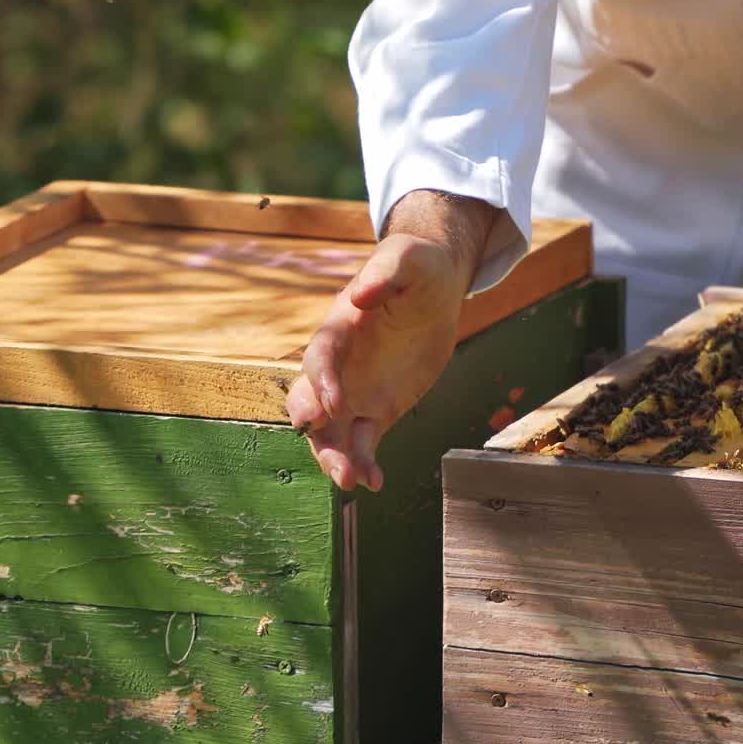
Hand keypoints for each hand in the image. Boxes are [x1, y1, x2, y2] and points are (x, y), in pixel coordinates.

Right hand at [286, 191, 495, 490]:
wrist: (431, 289)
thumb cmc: (416, 268)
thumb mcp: (408, 260)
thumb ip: (385, 273)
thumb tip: (359, 296)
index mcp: (338, 330)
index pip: (319, 359)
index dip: (321, 383)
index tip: (329, 408)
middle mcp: (338, 367)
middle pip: (310, 404)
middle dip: (317, 434)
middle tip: (334, 461)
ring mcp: (353, 392)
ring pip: (331, 433)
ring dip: (337, 458)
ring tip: (354, 481)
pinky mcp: (376, 410)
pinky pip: (362, 443)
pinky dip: (365, 464)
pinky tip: (375, 483)